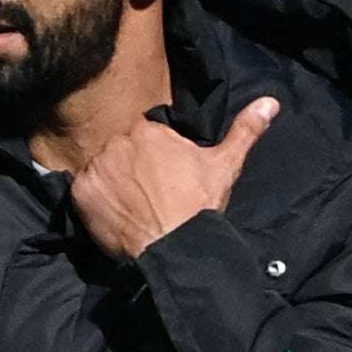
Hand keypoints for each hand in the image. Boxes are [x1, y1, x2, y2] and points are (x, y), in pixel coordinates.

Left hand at [70, 96, 277, 262]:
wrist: (175, 248)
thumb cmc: (199, 206)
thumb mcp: (225, 164)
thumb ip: (244, 130)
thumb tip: (271, 103)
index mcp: (148, 130)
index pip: (143, 138)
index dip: (152, 160)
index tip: (162, 180)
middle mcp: (118, 142)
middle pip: (119, 153)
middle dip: (130, 170)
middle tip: (147, 197)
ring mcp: (97, 167)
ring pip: (101, 170)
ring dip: (111, 185)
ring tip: (131, 209)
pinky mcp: (81, 193)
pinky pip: (82, 191)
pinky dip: (94, 202)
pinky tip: (114, 216)